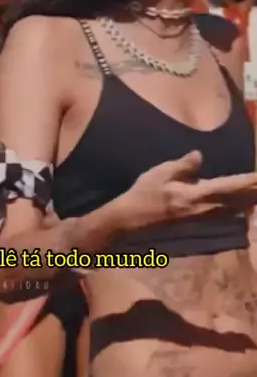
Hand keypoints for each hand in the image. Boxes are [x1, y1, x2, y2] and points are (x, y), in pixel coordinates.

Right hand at [121, 150, 256, 229]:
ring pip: (235, 208)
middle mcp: (205, 209)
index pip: (230, 186)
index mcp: (196, 195)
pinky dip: (240, 208)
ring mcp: (204, 217)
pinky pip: (227, 213)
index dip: (249, 181)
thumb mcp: (159, 174)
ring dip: (250, 200)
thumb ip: (182, 166)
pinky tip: (245, 206)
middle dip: (254, 191)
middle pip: (238, 199)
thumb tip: (199, 155)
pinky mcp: (200, 220)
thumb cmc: (143, 195)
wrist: (132, 220)